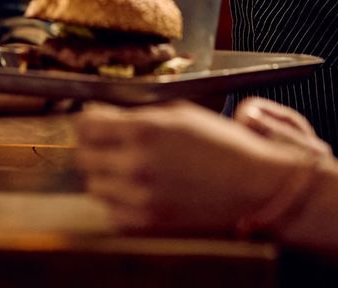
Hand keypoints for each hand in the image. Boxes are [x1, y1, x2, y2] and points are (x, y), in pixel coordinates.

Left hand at [75, 100, 318, 236]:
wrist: (253, 184)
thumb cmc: (221, 144)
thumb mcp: (178, 114)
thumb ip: (136, 115)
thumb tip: (101, 116)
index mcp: (144, 130)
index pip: (86, 126)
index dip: (86, 122)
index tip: (92, 124)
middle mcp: (137, 164)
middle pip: (84, 156)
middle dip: (94, 148)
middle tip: (109, 145)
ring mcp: (141, 197)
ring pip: (95, 186)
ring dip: (105, 176)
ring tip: (129, 169)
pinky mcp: (148, 223)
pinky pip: (112, 212)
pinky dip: (119, 202)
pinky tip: (139, 192)